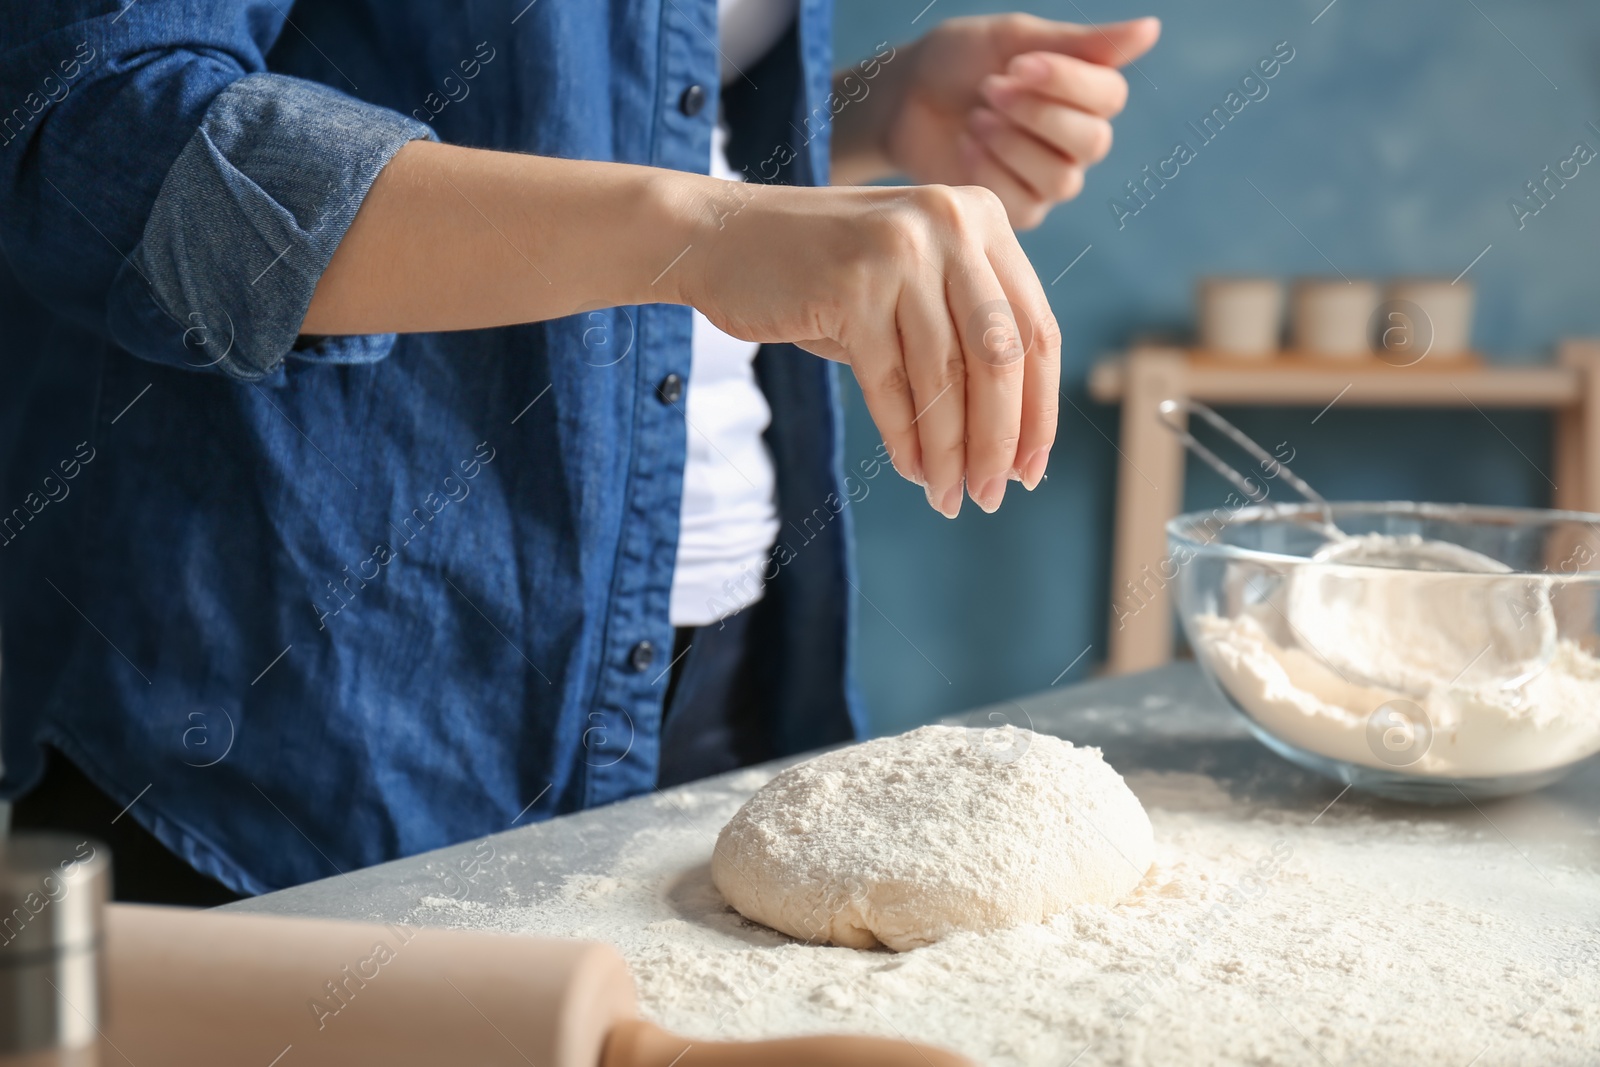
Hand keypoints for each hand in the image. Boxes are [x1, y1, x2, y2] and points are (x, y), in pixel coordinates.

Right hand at [680, 181, 1059, 516]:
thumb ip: (965, 335)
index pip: (1036, 330)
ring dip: (950, 452)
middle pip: (1000, 358)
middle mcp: (951, 223)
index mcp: (982, 219)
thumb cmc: (825, 276)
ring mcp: (901, 250)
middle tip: (991, 496)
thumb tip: (1014, 444)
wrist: (723, 238)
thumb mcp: (913, 285)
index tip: (1032, 470)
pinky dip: (904, 437)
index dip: (1040, 410)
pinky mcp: (851, 284)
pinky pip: (890, 383)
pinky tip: (911, 470)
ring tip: (947, 497)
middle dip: (1000, 441)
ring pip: (945, 377)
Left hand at [834, 14, 1159, 229]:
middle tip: (990, 89)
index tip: (1017, 64)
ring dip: (1012, 145)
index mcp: (1085, 93)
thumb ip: (1080, 43)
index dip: (1067, 82)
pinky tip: (966, 145)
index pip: (1110, 97)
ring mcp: (1050, 180)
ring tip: (974, 117)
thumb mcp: (1013, 40)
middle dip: (1037, 114)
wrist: (902, 99)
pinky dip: (992, 173)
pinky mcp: (1019, 211)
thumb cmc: (958, 61)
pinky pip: (1026, 205)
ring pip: (1061, 179)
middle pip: (1092, 142)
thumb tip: (1152, 29)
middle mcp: (1077, 141)